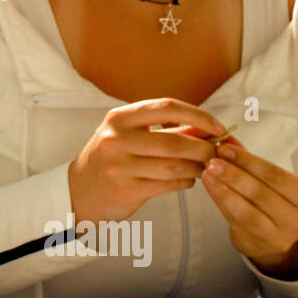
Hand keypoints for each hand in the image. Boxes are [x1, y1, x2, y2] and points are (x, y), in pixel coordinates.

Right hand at [68, 98, 226, 222]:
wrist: (79, 189)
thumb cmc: (110, 158)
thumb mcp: (129, 135)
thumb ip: (166, 130)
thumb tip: (208, 128)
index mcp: (119, 118)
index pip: (167, 108)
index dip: (198, 116)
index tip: (217, 126)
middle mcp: (117, 139)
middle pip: (175, 141)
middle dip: (204, 147)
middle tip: (218, 153)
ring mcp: (120, 165)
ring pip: (174, 165)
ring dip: (197, 167)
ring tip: (204, 167)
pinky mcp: (126, 189)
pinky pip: (168, 184)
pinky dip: (185, 181)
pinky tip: (188, 179)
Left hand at [200, 135, 297, 277]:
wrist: (278, 240)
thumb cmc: (275, 202)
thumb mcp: (270, 180)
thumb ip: (249, 160)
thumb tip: (226, 138)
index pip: (275, 175)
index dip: (248, 161)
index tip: (225, 148)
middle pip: (261, 192)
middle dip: (234, 173)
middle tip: (213, 160)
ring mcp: (279, 235)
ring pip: (247, 210)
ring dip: (225, 188)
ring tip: (207, 173)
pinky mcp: (258, 244)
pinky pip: (237, 220)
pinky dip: (222, 201)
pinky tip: (211, 188)